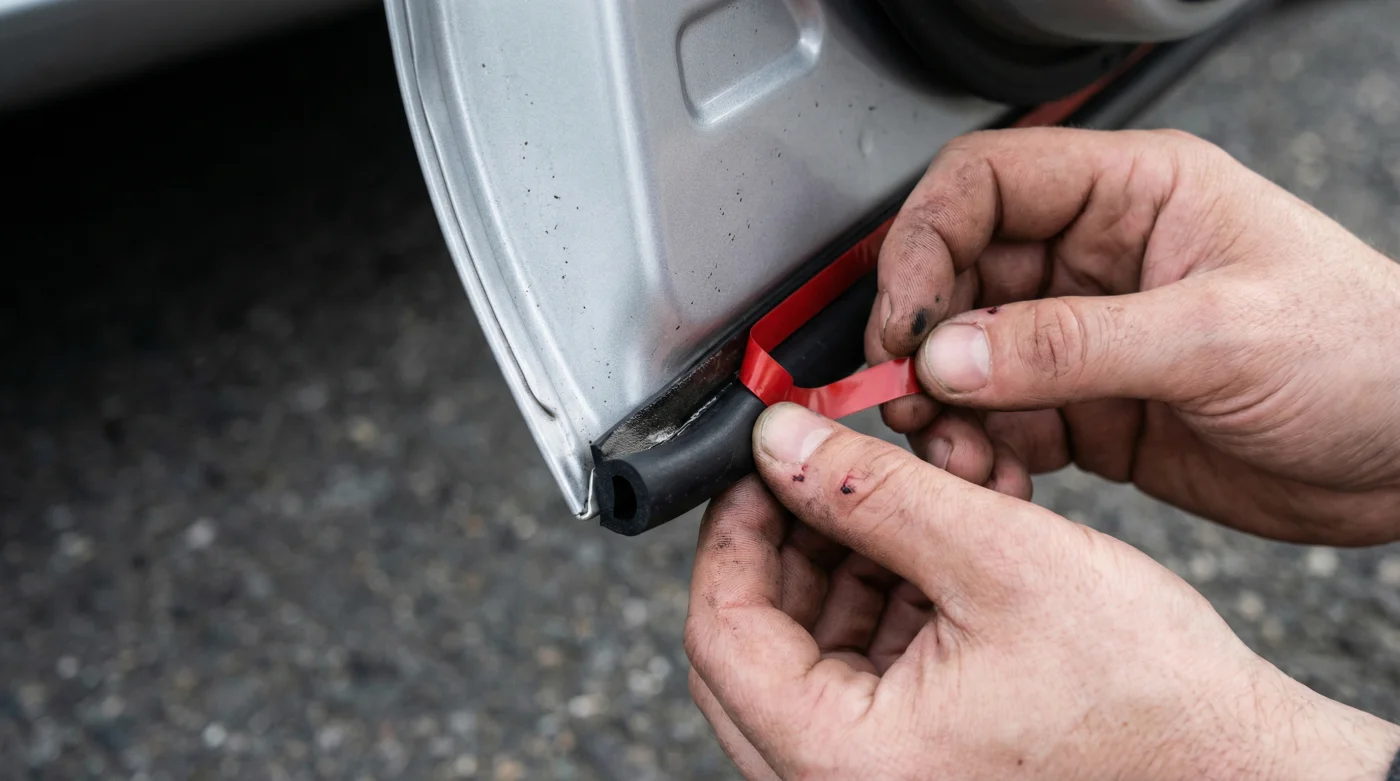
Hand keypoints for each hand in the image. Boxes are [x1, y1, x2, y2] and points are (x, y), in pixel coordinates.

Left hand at [686, 403, 1398, 780]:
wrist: (1239, 772)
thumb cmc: (1150, 705)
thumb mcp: (999, 562)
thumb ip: (873, 494)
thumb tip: (782, 446)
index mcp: (841, 760)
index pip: (720, 631)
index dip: (733, 529)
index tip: (762, 464)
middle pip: (760, 639)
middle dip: (801, 534)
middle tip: (833, 465)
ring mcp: (880, 775)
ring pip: (817, 644)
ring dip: (860, 554)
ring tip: (919, 484)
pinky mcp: (920, 760)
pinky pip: (870, 667)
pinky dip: (898, 594)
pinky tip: (945, 530)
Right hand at [864, 127, 1399, 544]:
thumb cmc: (1369, 355)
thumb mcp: (1219, 337)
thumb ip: (1073, 344)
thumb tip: (951, 353)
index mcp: (1133, 194)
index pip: (984, 185)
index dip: (924, 243)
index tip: (904, 320)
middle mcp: (1097, 259)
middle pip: (959, 275)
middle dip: (923, 339)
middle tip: (908, 395)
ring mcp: (1087, 337)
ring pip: (968, 357)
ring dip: (944, 407)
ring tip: (956, 450)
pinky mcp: (1089, 409)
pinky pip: (1002, 423)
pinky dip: (982, 453)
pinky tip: (997, 478)